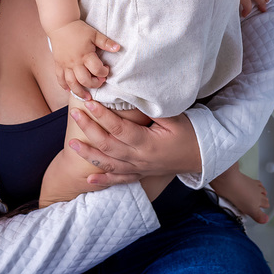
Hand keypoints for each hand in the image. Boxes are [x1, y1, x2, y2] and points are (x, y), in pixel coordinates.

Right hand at [49, 20, 119, 99]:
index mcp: (85, 55)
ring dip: (79, 92)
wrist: (60, 24)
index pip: (97, 70)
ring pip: (71, 83)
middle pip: (84, 80)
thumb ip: (106, 42)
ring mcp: (65, 65)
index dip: (104, 72)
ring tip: (86, 97)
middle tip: (99, 82)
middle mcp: (75, 62)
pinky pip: (60, 79)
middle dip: (94, 84)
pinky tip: (69, 90)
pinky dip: (64, 86)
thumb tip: (118, 48)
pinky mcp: (58, 64)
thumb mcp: (94, 34)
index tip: (106, 69)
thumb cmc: (78, 29)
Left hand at [67, 102, 202, 185]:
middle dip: (89, 130)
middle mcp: (139, 159)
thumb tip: (133, 92)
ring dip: (89, 155)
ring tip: (71, 145)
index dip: (103, 116)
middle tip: (75, 115)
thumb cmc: (189, 133)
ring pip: (109, 164)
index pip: (119, 129)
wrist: (202, 157)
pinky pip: (119, 180)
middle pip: (109, 145)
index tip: (90, 102)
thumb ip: (153, 107)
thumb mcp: (174, 117)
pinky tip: (89, 180)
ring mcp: (139, 169)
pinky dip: (104, 181)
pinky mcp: (140, 175)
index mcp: (148, 144)